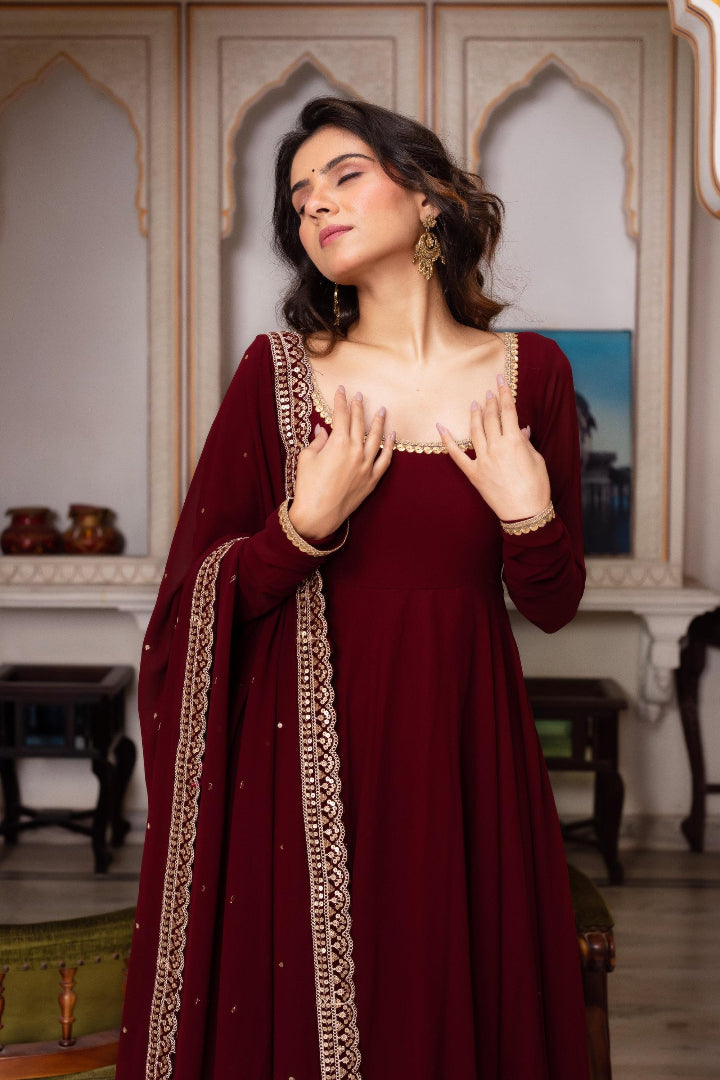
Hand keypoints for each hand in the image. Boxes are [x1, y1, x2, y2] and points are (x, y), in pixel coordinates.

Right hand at [289, 387, 394, 540]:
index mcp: (338, 443)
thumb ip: (317, 441)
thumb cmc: (307, 486)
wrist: (317, 515)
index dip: (341, 401)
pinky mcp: (372, 480)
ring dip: (379, 422)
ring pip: (376, 438)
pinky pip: (385, 460)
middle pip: (359, 423)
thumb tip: (323, 430)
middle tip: (359, 396)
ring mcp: (367, 465)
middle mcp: (356, 451)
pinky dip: (390, 447)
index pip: (341, 415)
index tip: (341, 390)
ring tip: (381, 410)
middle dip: (358, 407)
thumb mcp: (306, 459)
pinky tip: (392, 436)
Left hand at [437, 374, 550, 520]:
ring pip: (475, 431)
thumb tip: (521, 429)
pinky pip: (457, 455)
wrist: (525, 513)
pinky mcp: (473, 474)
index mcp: (514, 442)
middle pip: (491, 418)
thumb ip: (526, 442)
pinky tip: (440, 427)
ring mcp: (483, 460)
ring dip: (474, 415)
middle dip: (490, 402)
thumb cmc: (537, 487)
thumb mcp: (537, 460)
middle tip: (488, 392)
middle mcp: (496, 447)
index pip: (508, 411)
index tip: (500, 381)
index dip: (504, 394)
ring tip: (474, 404)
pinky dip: (447, 441)